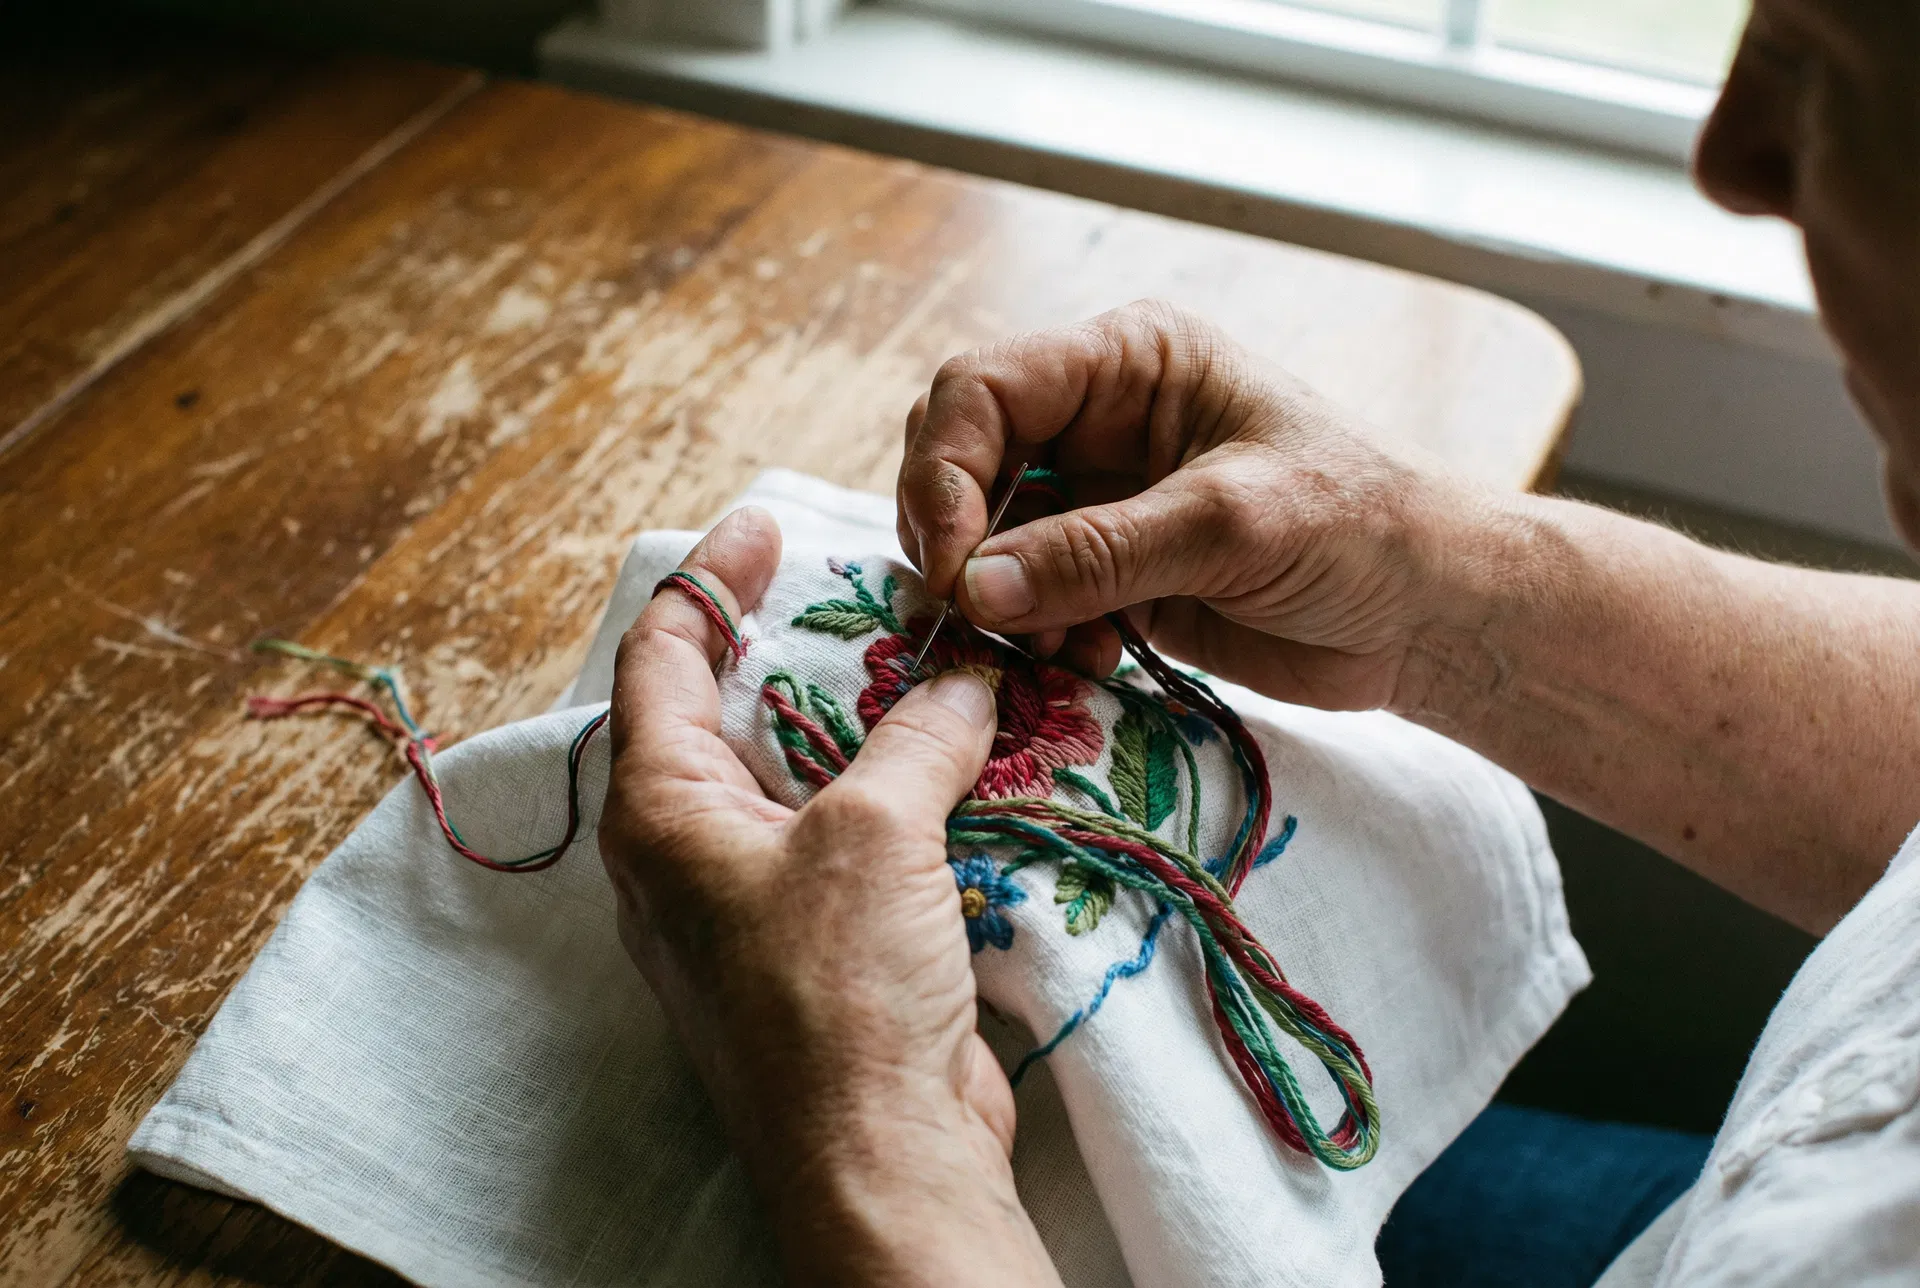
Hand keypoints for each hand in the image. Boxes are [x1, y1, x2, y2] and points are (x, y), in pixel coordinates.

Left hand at [598, 507, 1061, 1286]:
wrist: (881, 1157)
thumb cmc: (838, 992)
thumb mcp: (875, 833)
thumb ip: (918, 734)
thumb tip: (968, 671)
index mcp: (661, 811)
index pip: (662, 658)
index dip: (709, 580)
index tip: (765, 523)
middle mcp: (691, 853)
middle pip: (728, 713)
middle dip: (796, 646)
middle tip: (868, 584)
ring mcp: (754, 904)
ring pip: (799, 776)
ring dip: (861, 719)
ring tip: (931, 656)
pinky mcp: (821, 945)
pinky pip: (849, 838)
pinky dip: (897, 789)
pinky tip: (961, 758)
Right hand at [895, 300, 1499, 714]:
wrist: (1431, 614)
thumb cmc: (1360, 527)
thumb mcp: (1229, 525)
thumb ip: (1098, 553)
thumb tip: (973, 588)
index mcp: (1129, 363)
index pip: (982, 387)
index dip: (945, 469)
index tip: (953, 563)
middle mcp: (1099, 422)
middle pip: (964, 459)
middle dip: (958, 538)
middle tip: (973, 613)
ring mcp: (1101, 502)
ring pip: (987, 540)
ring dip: (996, 602)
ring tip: (1048, 649)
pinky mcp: (1112, 577)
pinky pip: (1029, 602)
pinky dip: (1034, 638)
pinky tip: (1086, 663)